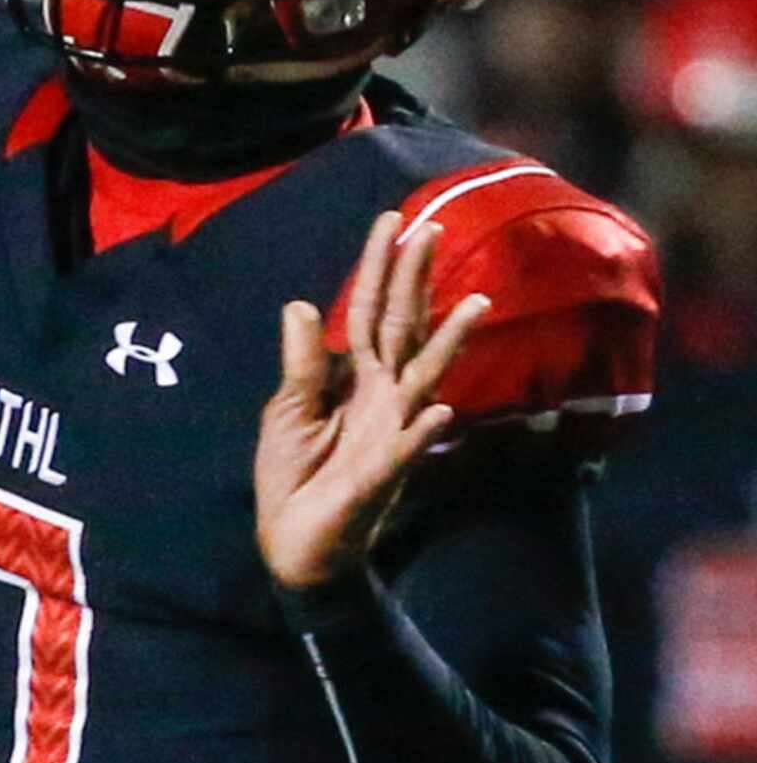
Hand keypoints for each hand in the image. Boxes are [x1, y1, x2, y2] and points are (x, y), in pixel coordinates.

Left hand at [254, 211, 488, 589]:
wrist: (297, 542)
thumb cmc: (294, 473)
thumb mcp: (287, 411)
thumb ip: (301, 362)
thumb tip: (299, 303)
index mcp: (353, 375)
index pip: (368, 310)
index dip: (378, 267)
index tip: (393, 220)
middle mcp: (381, 393)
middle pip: (403, 326)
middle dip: (416, 281)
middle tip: (433, 230)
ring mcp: (390, 430)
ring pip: (425, 377)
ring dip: (450, 341)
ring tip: (475, 303)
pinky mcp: (384, 473)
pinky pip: (407, 448)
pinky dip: (423, 430)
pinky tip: (441, 409)